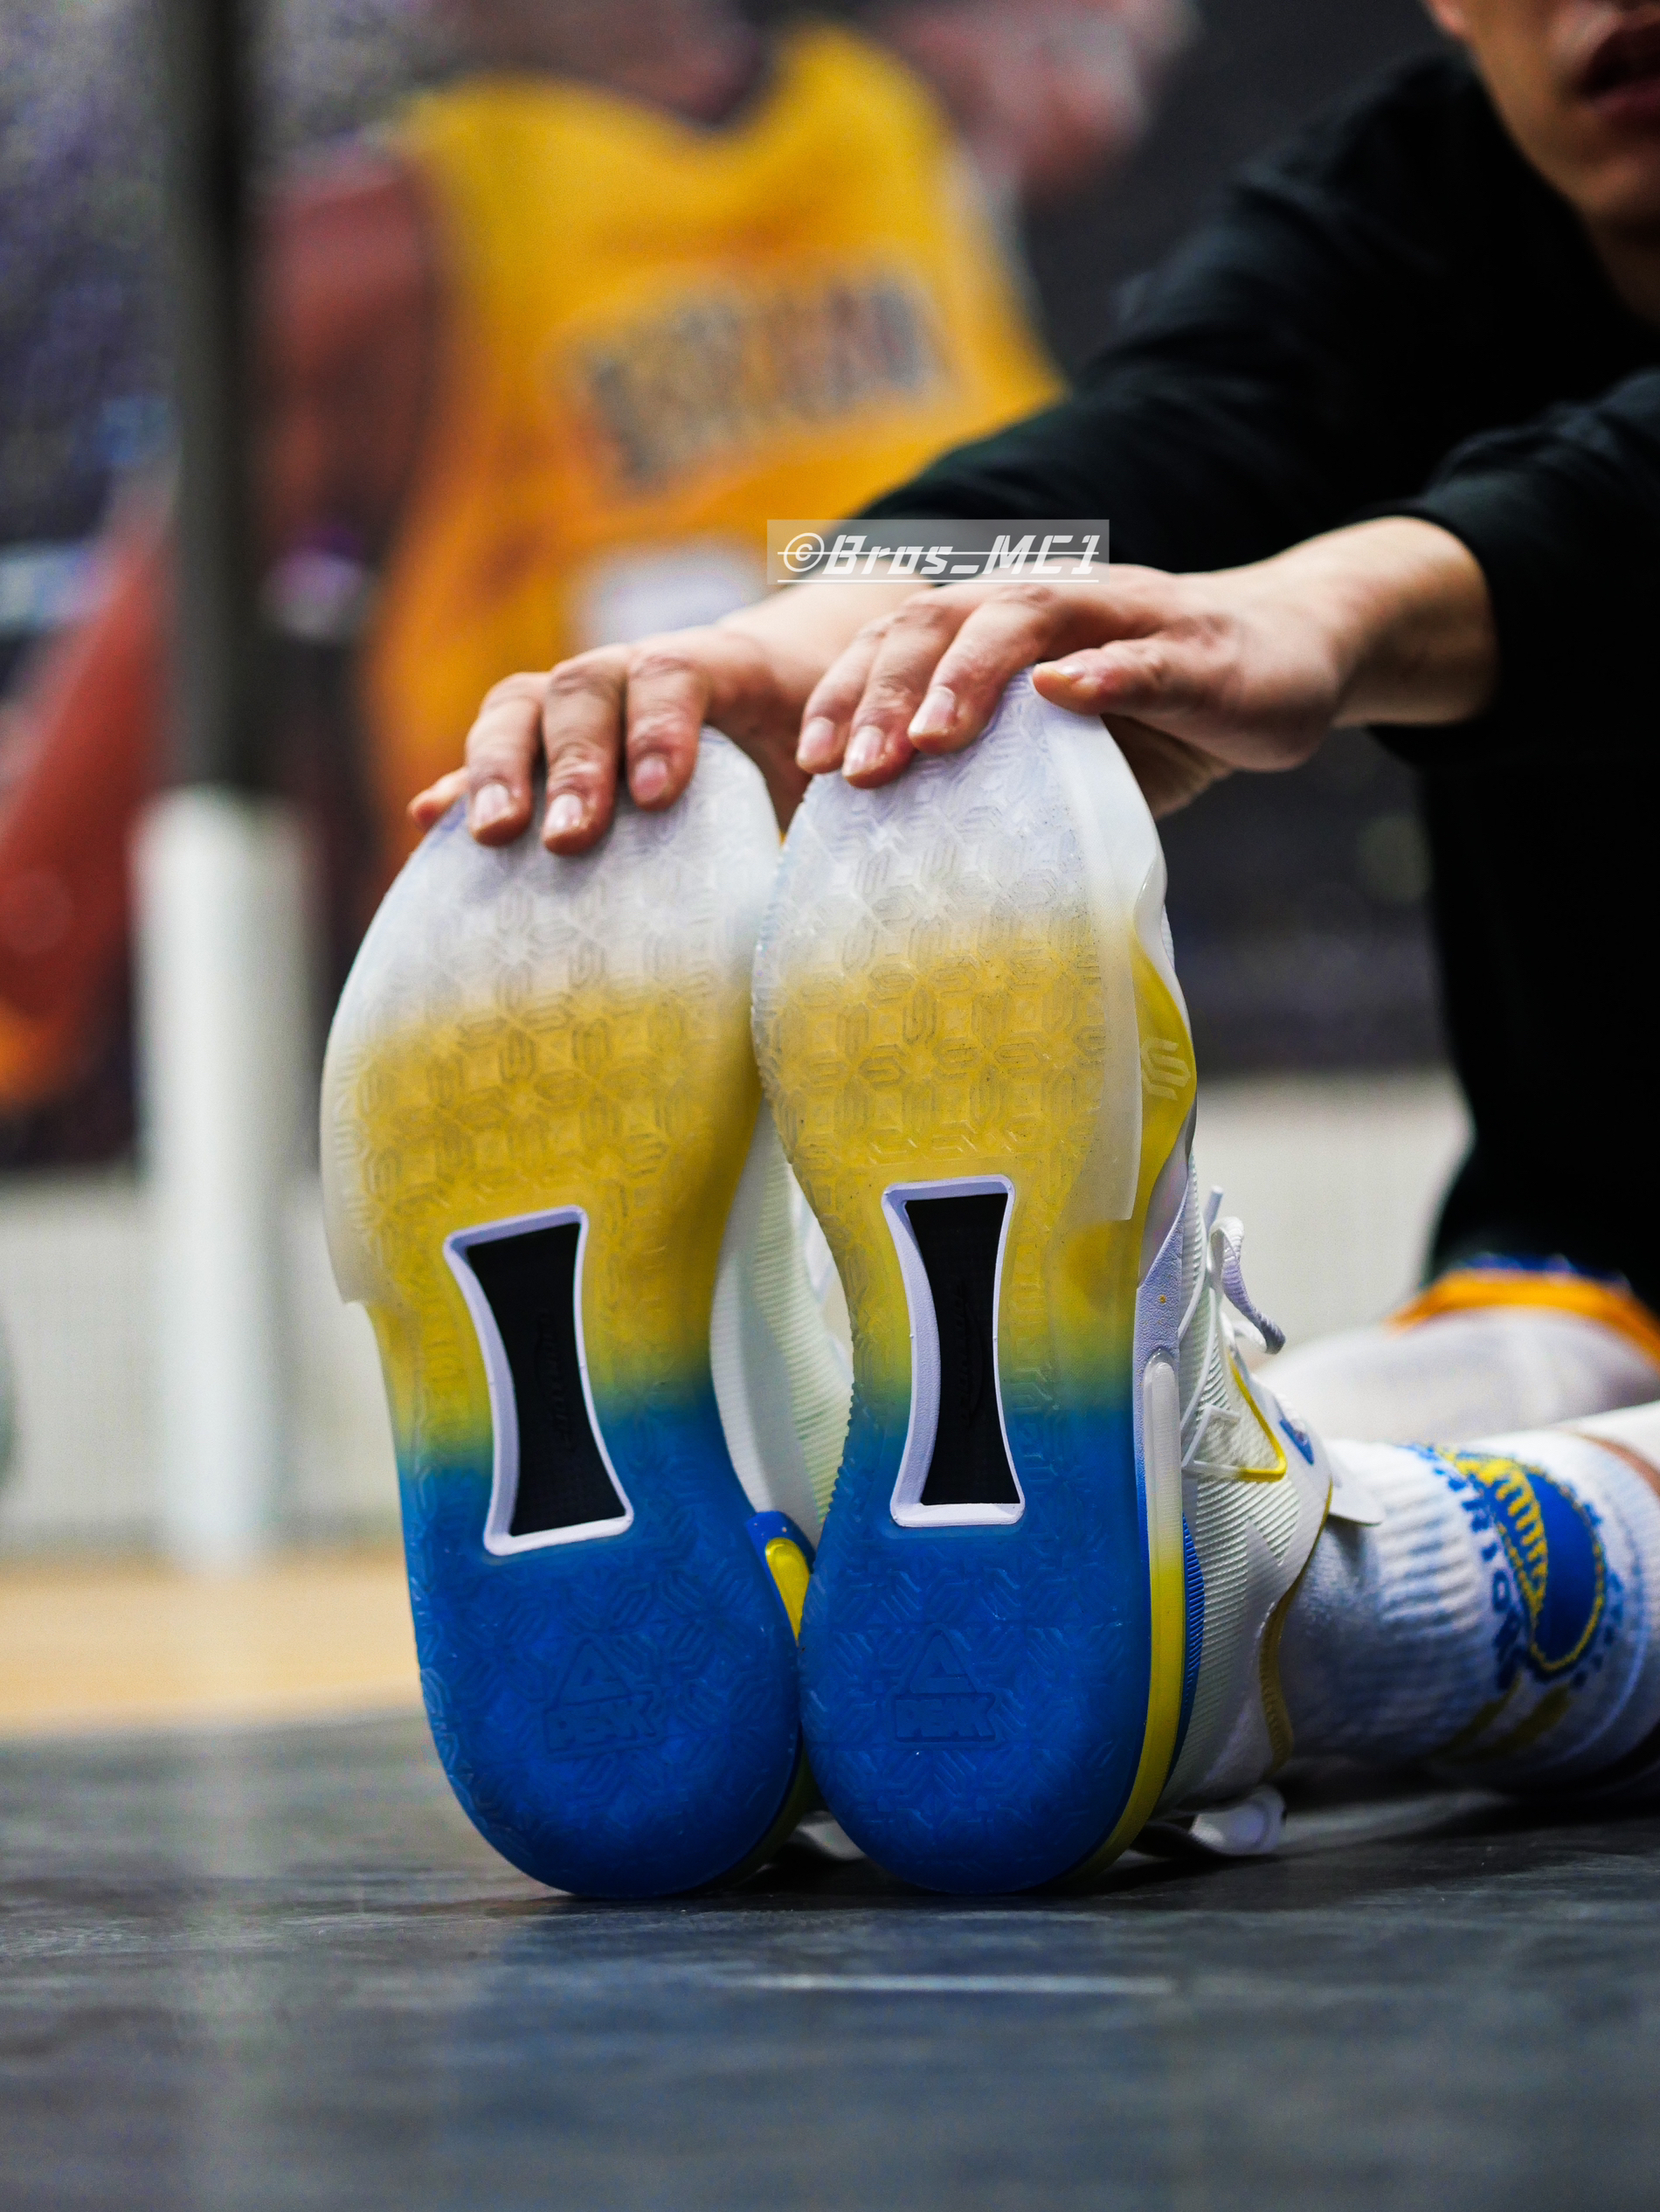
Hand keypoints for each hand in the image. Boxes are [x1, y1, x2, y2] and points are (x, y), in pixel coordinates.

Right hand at [408, 583, 908, 852]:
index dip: (661, 726)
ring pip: (523, 704)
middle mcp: (637, 670)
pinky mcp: (543, 742)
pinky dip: (460, 783)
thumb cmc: (810, 752)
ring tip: (494, 835)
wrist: (777, 707)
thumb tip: (830, 900)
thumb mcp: (826, 766)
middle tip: (569, 836)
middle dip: (574, 760)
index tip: (660, 795)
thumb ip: (822, 804)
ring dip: (502, 766)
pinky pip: (493, 753)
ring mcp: (582, 702)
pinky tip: (427, 821)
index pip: (678, 673)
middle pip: (586, 684)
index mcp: (719, 666)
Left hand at [795, 518, 1496, 814]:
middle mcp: (1048, 604)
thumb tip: (900, 855)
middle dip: (887, 693)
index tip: (809, 765)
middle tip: (852, 769)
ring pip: (1027, 623)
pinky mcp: (1194, 651)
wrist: (1293, 653)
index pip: (902, 644)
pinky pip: (1141, 656)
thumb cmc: (1156, 712)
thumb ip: (990, 774)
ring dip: (971, 676)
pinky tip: (1065, 695)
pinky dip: (1101, 671)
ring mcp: (1122, 618)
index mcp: (1001, 627)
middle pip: (943, 624)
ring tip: (931, 737)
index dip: (849, 694)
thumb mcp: (1058, 749)